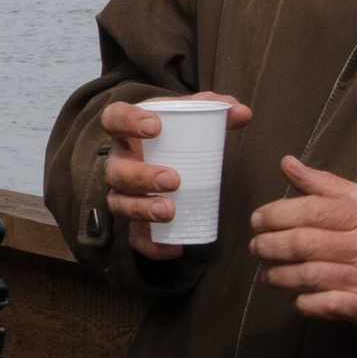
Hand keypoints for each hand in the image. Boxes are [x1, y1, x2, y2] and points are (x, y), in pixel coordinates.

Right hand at [101, 95, 252, 258]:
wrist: (166, 158)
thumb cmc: (175, 134)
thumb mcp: (191, 117)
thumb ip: (215, 110)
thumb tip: (242, 113)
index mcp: (127, 130)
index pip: (114, 118)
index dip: (128, 121)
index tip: (155, 126)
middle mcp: (119, 162)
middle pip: (116, 171)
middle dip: (141, 177)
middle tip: (173, 179)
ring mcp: (123, 194)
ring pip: (120, 204)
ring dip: (142, 209)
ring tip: (169, 211)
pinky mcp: (134, 221)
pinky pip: (135, 238)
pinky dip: (152, 246)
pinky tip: (176, 248)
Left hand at [250, 159, 356, 331]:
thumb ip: (325, 185)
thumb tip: (287, 164)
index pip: (311, 211)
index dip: (276, 215)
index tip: (257, 220)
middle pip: (302, 244)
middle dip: (269, 246)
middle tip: (256, 247)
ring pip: (306, 276)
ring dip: (278, 275)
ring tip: (268, 273)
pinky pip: (321, 305)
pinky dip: (301, 302)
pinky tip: (296, 296)